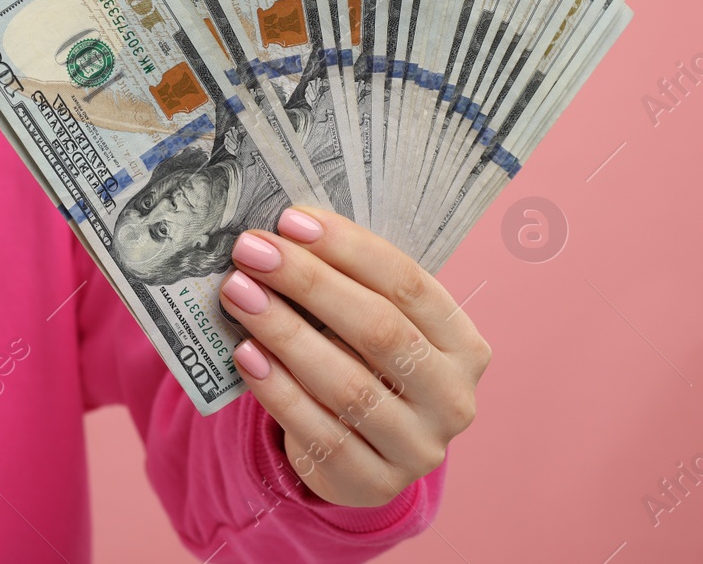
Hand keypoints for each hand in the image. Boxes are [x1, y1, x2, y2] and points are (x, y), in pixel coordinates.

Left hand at [219, 205, 491, 507]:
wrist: (362, 453)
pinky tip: (245, 354)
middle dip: (309, 283)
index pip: (409, 284)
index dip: (348, 248)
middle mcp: (452, 398)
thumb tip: (282, 233)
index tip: (290, 220)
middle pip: (379, 329)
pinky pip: (320, 431)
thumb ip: (345, 284)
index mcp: (464, 345)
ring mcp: (417, 446)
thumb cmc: (363, 365)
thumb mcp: (371, 325)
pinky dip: (278, 390)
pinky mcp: (373, 482)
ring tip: (238, 293)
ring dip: (284, 332)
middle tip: (252, 251)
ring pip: (347, 383)